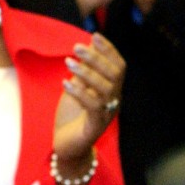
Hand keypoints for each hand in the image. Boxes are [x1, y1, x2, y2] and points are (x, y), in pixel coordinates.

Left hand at [52, 35, 124, 184]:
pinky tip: (65, 83)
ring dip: (86, 73)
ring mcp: (107, 115)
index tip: (95, 36)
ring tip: (68, 62)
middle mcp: (114, 102)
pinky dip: (79, 92)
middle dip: (97, 58)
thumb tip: (86, 43)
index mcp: (112, 91)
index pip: (118, 66)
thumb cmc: (72, 117)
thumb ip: (83, 70)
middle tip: (76, 47)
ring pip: (105, 89)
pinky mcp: (95, 127)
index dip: (109, 50)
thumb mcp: (77, 88)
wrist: (67, 148)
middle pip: (114, 75)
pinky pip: (93, 106)